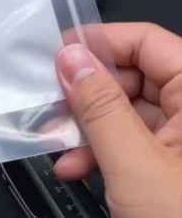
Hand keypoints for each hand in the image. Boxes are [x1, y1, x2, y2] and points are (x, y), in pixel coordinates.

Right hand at [55, 24, 181, 217]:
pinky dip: (104, 153)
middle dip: (88, 92)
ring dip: (90, 127)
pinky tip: (77, 169)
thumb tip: (71, 58)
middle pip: (136, 76)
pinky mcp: (176, 174)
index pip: (148, 43)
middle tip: (49, 107)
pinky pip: (135, 145)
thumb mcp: (136, 170)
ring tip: (58, 147)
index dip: (100, 43)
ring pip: (130, 113)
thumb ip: (100, 109)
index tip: (56, 57)